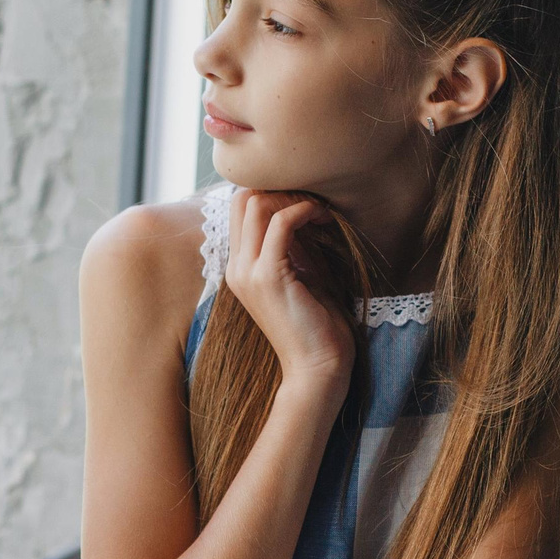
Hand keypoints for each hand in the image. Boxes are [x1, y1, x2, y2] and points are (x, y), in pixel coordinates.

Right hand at [225, 190, 354, 391]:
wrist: (317, 369)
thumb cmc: (318, 328)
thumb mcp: (304, 277)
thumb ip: (297, 247)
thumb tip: (305, 212)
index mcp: (240, 268)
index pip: (241, 209)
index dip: (274, 194)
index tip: (307, 201)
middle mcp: (236, 268)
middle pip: (242, 198)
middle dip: (281, 189)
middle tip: (314, 201)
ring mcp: (248, 272)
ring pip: (255, 203)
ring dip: (292, 198)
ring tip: (320, 210)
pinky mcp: (268, 277)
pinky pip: (280, 223)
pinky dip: (303, 211)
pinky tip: (323, 218)